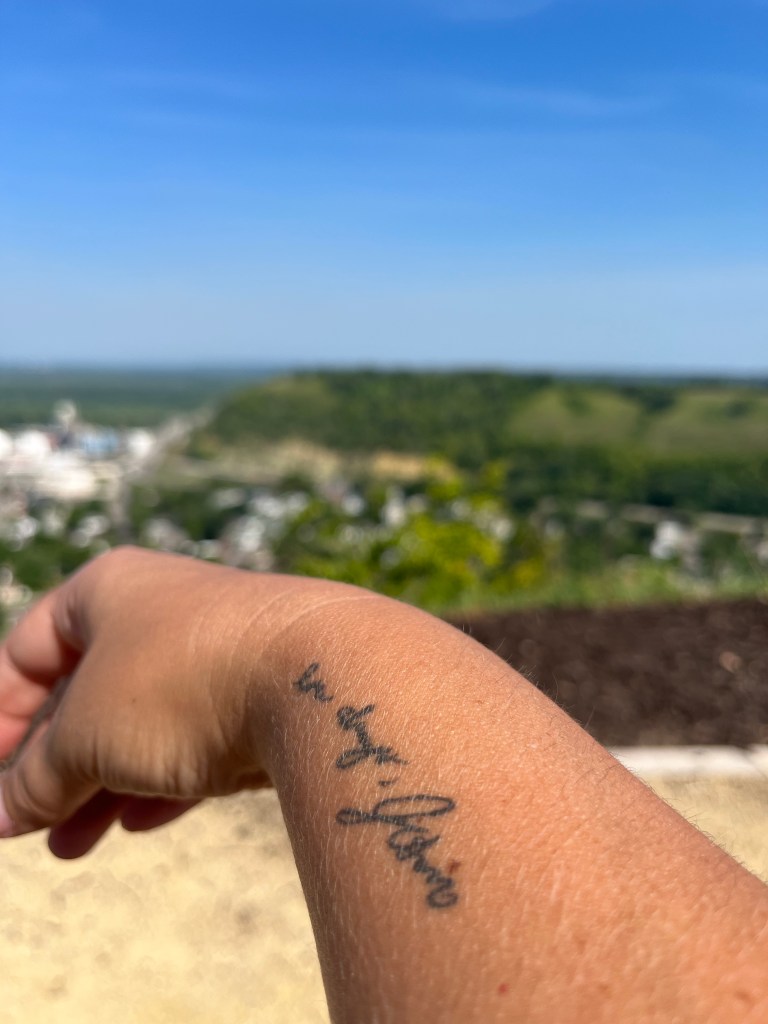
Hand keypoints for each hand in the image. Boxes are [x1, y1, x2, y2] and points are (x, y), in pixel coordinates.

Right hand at [0, 547, 315, 857]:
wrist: (323, 679)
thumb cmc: (184, 683)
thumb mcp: (87, 737)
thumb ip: (38, 777)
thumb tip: (1, 813)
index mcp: (110, 592)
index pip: (28, 649)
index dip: (1, 715)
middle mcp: (164, 612)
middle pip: (86, 692)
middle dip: (51, 764)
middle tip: (23, 824)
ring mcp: (217, 652)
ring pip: (142, 724)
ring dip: (100, 787)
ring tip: (69, 846)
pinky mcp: (261, 695)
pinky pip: (196, 741)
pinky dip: (161, 782)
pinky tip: (138, 824)